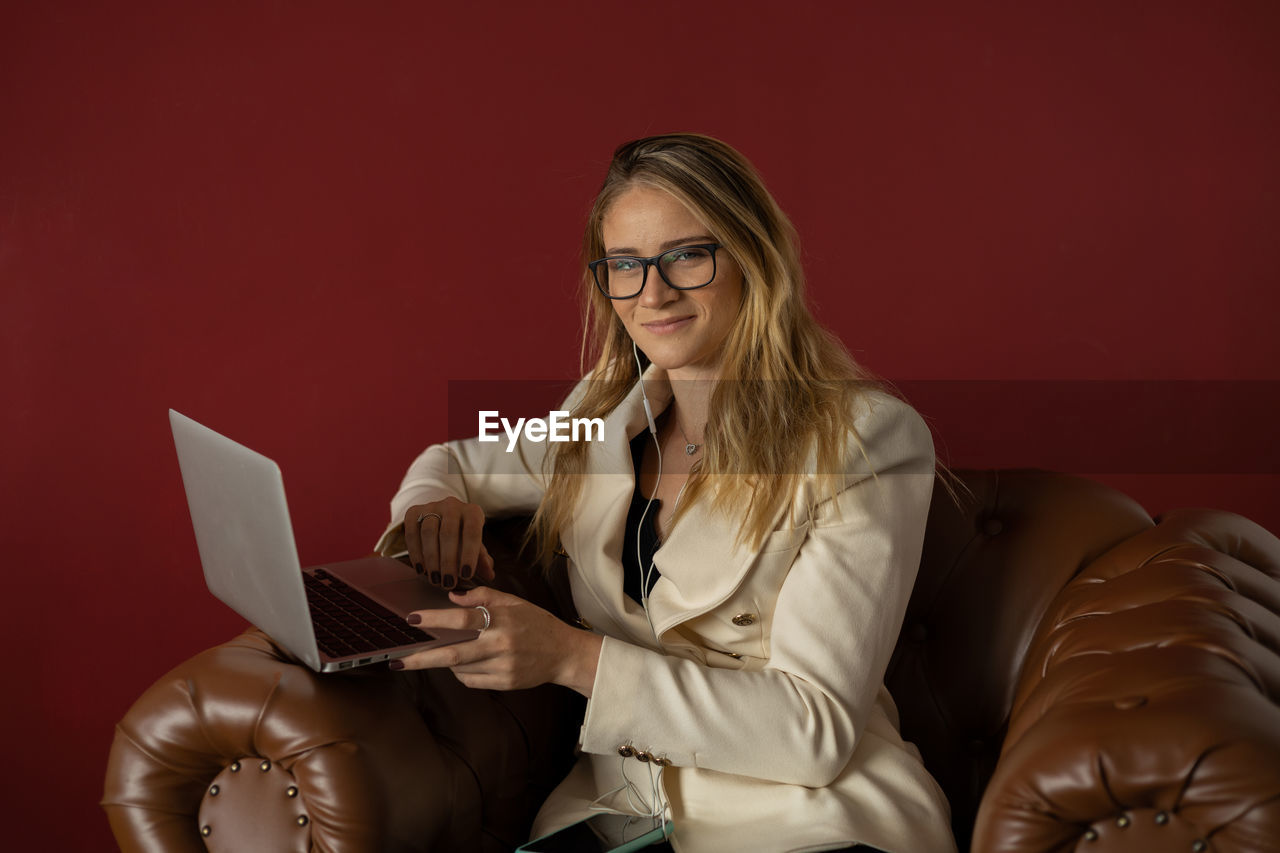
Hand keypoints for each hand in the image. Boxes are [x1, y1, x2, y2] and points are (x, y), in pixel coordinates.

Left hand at [395, 586, 602, 696]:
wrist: (564, 653)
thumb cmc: (536, 623)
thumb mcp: (514, 602)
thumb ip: (484, 596)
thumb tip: (452, 597)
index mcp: (502, 620)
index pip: (463, 619)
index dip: (436, 618)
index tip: (412, 619)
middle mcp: (501, 645)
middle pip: (454, 654)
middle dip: (423, 658)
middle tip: (398, 660)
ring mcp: (503, 667)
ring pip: (461, 669)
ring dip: (447, 661)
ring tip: (447, 652)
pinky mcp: (505, 683)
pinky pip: (471, 681)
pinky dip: (462, 672)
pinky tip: (467, 663)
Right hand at [404, 496, 494, 588]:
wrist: (442, 517)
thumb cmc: (463, 536)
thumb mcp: (475, 545)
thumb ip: (482, 559)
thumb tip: (490, 575)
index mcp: (472, 512)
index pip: (472, 532)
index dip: (469, 554)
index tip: (466, 575)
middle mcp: (452, 505)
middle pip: (448, 533)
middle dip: (448, 561)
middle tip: (448, 582)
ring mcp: (431, 506)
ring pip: (429, 532)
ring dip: (431, 559)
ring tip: (435, 579)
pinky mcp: (413, 512)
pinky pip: (411, 532)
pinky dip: (415, 553)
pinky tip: (420, 569)